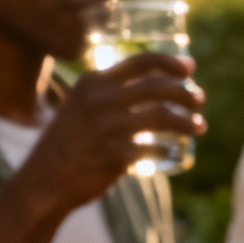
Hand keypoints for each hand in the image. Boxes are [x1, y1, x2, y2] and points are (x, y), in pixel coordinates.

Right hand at [22, 51, 203, 211]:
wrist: (43, 181)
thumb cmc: (67, 143)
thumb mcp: (80, 106)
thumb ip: (109, 93)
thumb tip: (154, 85)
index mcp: (94, 82)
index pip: (141, 61)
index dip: (170, 63)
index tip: (190, 68)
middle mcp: (101, 99)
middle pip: (158, 87)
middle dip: (185, 93)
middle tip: (200, 100)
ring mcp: (108, 127)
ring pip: (162, 116)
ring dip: (187, 121)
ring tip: (200, 126)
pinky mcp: (115, 154)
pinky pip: (154, 148)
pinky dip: (168, 149)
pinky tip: (175, 152)